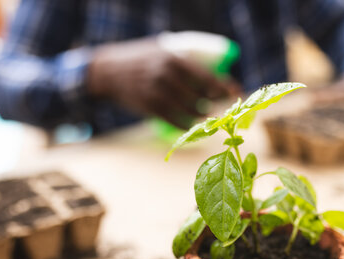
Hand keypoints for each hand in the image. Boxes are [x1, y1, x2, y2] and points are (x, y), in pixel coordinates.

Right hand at [87, 38, 240, 128]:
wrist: (107, 71)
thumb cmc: (140, 58)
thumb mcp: (162, 49)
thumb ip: (184, 60)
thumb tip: (214, 74)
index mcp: (174, 59)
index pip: (207, 78)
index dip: (224, 88)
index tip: (236, 93)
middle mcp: (167, 76)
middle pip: (202, 97)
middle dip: (216, 104)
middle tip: (224, 108)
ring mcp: (157, 94)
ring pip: (191, 111)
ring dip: (202, 116)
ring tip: (207, 115)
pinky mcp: (149, 108)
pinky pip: (176, 121)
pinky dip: (187, 124)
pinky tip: (192, 123)